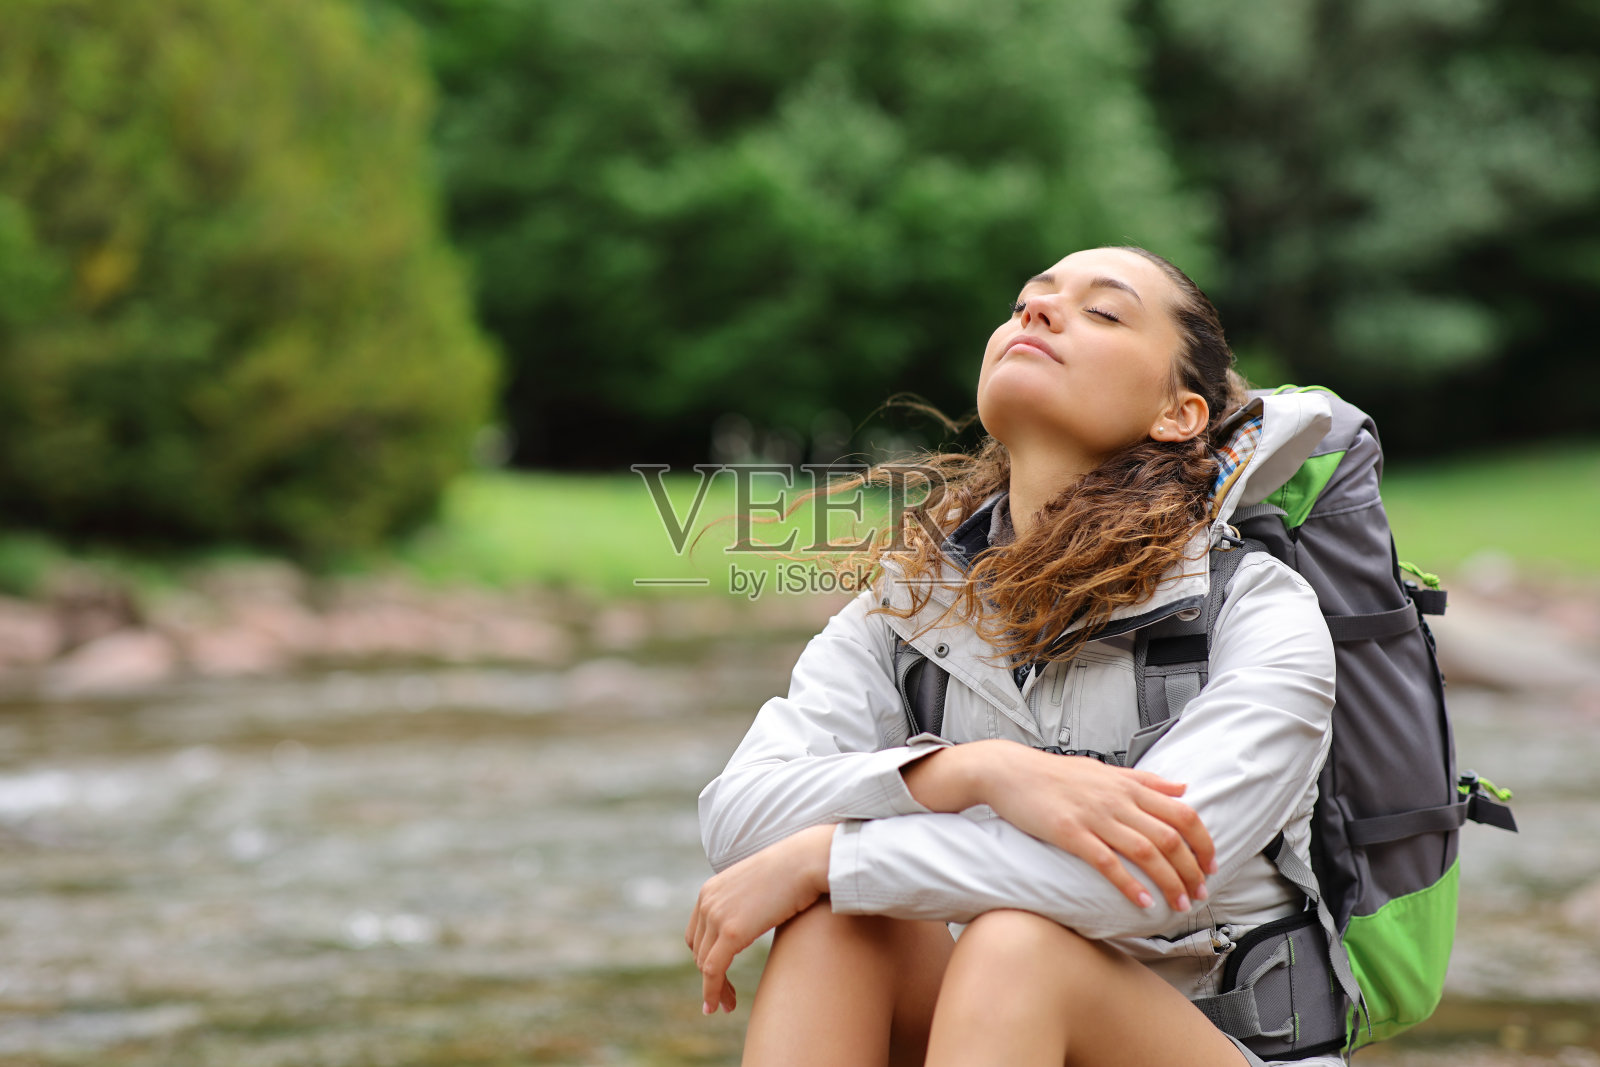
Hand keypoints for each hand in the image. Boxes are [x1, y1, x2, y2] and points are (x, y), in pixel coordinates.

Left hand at [685, 823, 834, 1015]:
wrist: (807, 861)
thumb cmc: (794, 872)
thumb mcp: (759, 887)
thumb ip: (748, 904)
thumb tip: (754, 923)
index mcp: (710, 890)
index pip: (697, 935)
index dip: (705, 960)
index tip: (719, 978)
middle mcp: (707, 901)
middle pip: (700, 952)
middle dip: (710, 978)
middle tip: (725, 1000)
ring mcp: (717, 915)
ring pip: (705, 965)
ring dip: (714, 989)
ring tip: (728, 1006)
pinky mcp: (732, 931)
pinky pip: (714, 970)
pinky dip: (713, 991)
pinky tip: (720, 1006)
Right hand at [905, 741, 1214, 911]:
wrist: (1008, 771)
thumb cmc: (1054, 774)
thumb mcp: (1104, 769)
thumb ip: (1145, 781)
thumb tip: (1182, 789)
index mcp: (1127, 785)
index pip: (1182, 813)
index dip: (1203, 842)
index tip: (1211, 865)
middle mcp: (1117, 799)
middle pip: (1170, 837)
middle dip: (1192, 870)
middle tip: (1200, 894)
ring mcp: (1094, 816)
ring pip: (1146, 851)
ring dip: (1168, 882)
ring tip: (1178, 904)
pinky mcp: (1070, 833)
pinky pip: (1106, 861)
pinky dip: (1128, 884)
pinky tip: (1141, 902)